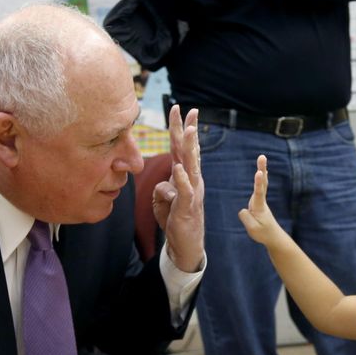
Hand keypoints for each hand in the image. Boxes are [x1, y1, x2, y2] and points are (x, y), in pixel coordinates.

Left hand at [153, 105, 203, 272]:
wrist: (185, 245)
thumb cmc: (175, 219)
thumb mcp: (164, 200)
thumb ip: (163, 186)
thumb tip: (164, 181)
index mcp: (185, 177)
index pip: (182, 149)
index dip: (181, 129)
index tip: (180, 109)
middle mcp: (192, 180)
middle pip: (189, 151)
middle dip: (188, 130)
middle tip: (190, 110)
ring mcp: (192, 192)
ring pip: (191, 166)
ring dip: (190, 147)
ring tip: (190, 131)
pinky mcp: (187, 207)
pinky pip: (184, 191)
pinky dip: (180, 180)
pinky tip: (177, 169)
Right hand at [238, 155, 286, 247]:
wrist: (273, 236)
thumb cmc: (263, 233)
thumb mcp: (252, 228)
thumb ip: (246, 217)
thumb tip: (243, 209)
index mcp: (260, 207)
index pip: (259, 193)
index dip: (258, 183)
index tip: (258, 172)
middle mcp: (261, 201)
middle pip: (262, 183)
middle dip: (262, 169)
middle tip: (262, 156)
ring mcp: (261, 201)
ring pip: (262, 183)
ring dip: (262, 170)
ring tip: (262, 158)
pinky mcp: (259, 202)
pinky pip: (260, 187)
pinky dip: (261, 178)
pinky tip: (263, 171)